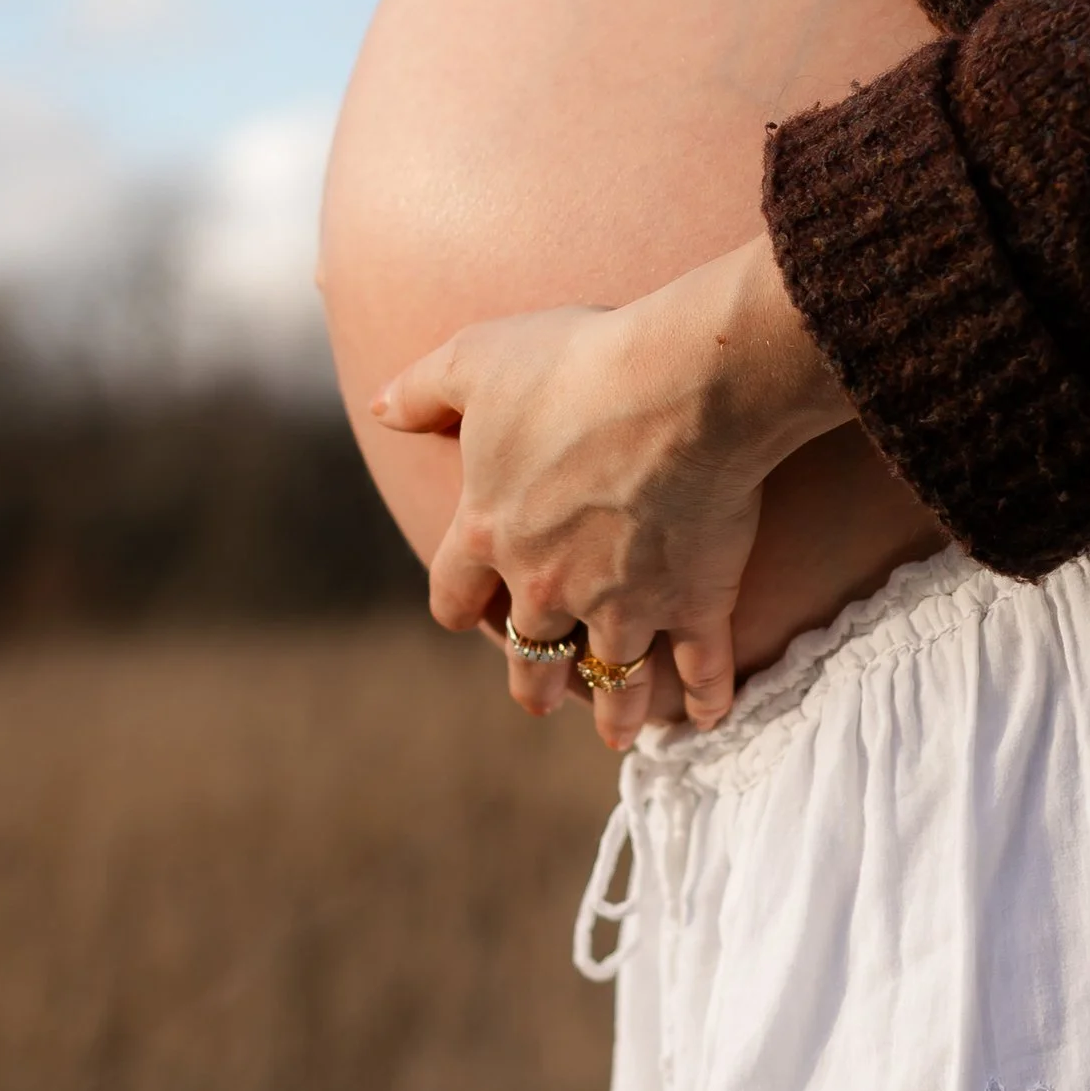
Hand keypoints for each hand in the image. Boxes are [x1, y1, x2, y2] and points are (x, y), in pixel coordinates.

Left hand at [371, 235, 850, 745]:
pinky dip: (707, 694)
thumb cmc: (573, 365)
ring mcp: (623, 604)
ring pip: (613, 677)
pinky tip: (708, 716)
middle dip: (535, 682)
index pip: (456, 595)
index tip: (470, 619)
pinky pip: (699, 665)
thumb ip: (423, 389)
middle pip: (531, 656)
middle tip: (540, 697)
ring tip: (617, 733)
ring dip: (615, 709)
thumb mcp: (477, 357)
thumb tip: (382, 407)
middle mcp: (548, 586)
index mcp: (488, 533)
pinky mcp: (693, 602)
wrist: (678, 387)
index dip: (462, 608)